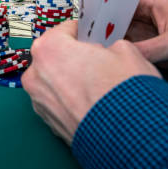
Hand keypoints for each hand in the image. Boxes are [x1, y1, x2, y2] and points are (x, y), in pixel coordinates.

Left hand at [22, 20, 161, 143]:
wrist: (131, 138)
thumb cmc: (126, 92)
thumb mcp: (126, 51)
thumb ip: (109, 46)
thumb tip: (107, 53)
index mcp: (48, 48)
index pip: (63, 30)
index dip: (83, 32)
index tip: (92, 36)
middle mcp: (35, 75)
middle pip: (55, 57)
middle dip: (74, 58)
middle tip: (98, 62)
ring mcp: (39, 102)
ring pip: (55, 82)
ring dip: (72, 81)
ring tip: (99, 87)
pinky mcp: (48, 123)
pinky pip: (59, 104)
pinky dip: (72, 102)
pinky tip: (94, 104)